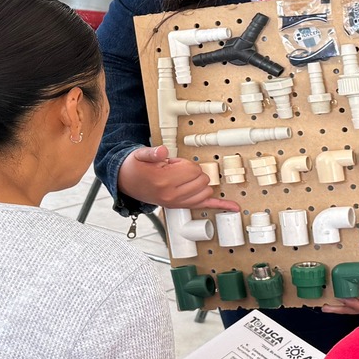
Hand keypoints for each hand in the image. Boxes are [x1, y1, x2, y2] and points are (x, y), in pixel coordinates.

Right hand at [117, 146, 240, 211]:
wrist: (126, 182)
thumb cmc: (135, 168)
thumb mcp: (140, 155)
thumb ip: (153, 153)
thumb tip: (163, 152)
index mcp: (163, 182)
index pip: (192, 169)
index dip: (184, 163)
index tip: (172, 164)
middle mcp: (172, 195)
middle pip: (201, 179)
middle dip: (192, 171)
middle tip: (174, 170)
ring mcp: (177, 203)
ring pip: (205, 190)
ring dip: (198, 182)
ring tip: (181, 178)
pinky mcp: (180, 205)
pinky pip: (205, 206)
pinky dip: (220, 205)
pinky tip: (232, 207)